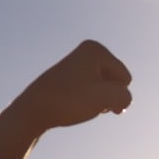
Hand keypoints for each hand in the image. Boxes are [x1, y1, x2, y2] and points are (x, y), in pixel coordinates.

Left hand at [5, 39, 133, 133]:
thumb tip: (122, 101)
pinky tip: (74, 105)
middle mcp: (88, 51)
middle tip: (82, 100)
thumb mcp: (104, 99)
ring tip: (78, 103)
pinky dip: (89, 102)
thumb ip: (124, 97)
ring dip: (99, 101)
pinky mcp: (72, 77)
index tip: (88, 94)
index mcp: (96, 49)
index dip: (112, 93)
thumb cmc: (68, 101)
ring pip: (105, 89)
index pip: (125, 79)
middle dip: (107, 96)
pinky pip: (93, 92)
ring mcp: (80, 64)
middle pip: (116, 82)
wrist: (33, 109)